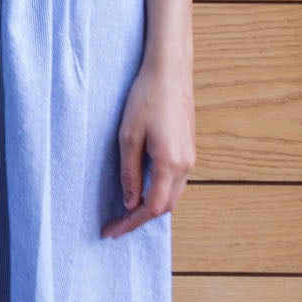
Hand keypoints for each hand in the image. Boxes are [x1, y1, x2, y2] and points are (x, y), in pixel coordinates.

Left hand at [102, 54, 195, 238]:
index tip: (111, 231)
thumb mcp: (128, 136)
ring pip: (172, 195)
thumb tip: (130, 202)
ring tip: (126, 211)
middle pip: (165, 206)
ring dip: (151, 206)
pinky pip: (176, 182)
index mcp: (169, 163)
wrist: (170, 70)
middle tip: (115, 224)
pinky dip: (159, 192)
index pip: (152, 207)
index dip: (131, 223)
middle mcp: (185, 165)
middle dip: (140, 219)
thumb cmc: (146, 97)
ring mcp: (190, 157)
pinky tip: (142, 190)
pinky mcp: (189, 149)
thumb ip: (129, 172)